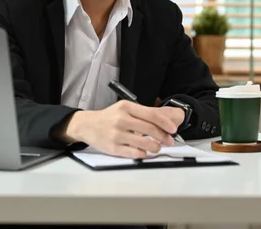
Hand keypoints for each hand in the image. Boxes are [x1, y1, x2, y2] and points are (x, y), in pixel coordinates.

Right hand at [56, 101, 184, 158]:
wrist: (87, 125)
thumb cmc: (109, 117)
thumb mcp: (124, 109)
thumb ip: (142, 114)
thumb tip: (163, 122)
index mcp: (126, 107)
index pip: (151, 115)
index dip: (165, 123)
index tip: (173, 130)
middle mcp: (121, 120)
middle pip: (150, 129)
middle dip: (164, 137)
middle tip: (169, 141)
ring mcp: (117, 134)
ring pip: (144, 143)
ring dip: (156, 147)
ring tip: (157, 148)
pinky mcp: (113, 148)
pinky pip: (134, 153)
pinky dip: (144, 154)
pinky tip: (145, 153)